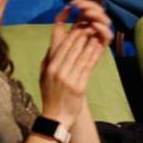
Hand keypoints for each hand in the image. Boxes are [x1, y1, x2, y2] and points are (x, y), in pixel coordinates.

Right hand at [38, 0, 111, 125]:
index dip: (72, 36)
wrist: (56, 117)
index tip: (79, 27)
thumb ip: (49, 62)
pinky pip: (87, 69)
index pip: (62, 48)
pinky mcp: (79, 87)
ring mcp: (69, 79)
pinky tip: (98, 48)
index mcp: (50, 68)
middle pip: (72, 49)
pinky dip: (93, 57)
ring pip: (81, 57)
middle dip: (82, 36)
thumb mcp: (44, 77)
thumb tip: (54, 47)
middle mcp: (58, 71)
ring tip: (96, 34)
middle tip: (90, 25)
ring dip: (90, 43)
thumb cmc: (50, 96)